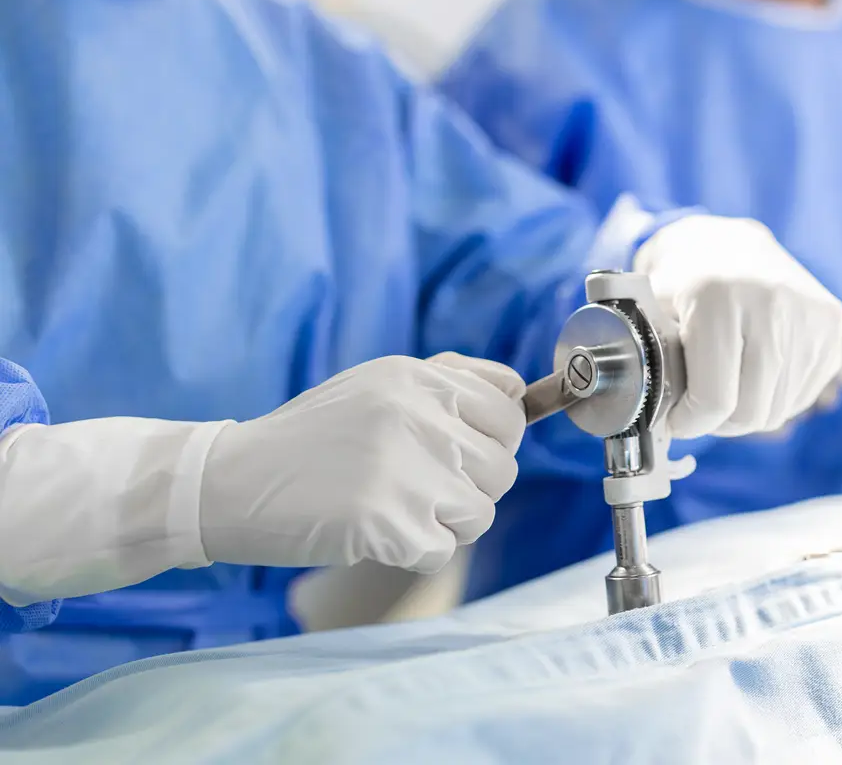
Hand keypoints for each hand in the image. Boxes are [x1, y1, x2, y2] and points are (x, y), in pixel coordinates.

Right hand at [198, 353, 526, 573]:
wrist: (232, 481)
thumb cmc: (312, 437)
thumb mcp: (376, 385)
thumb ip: (446, 383)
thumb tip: (520, 396)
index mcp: (419, 377)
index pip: (510, 406)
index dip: (495, 437)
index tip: (463, 452)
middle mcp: (419, 416)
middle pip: (503, 467)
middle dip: (470, 486)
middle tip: (419, 488)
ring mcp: (406, 470)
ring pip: (480, 513)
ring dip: (445, 523)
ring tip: (395, 508)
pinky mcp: (389, 523)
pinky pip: (441, 552)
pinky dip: (413, 553)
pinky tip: (374, 533)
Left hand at [634, 215, 841, 438]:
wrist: (732, 245)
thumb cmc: (687, 284)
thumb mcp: (653, 314)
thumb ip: (654, 364)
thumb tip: (659, 422)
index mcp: (720, 299)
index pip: (715, 399)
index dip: (690, 422)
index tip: (678, 420)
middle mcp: (773, 304)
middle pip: (751, 412)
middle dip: (719, 423)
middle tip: (701, 409)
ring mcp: (811, 316)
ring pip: (779, 412)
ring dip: (748, 413)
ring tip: (727, 387)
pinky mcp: (833, 327)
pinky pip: (802, 397)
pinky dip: (775, 399)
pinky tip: (755, 372)